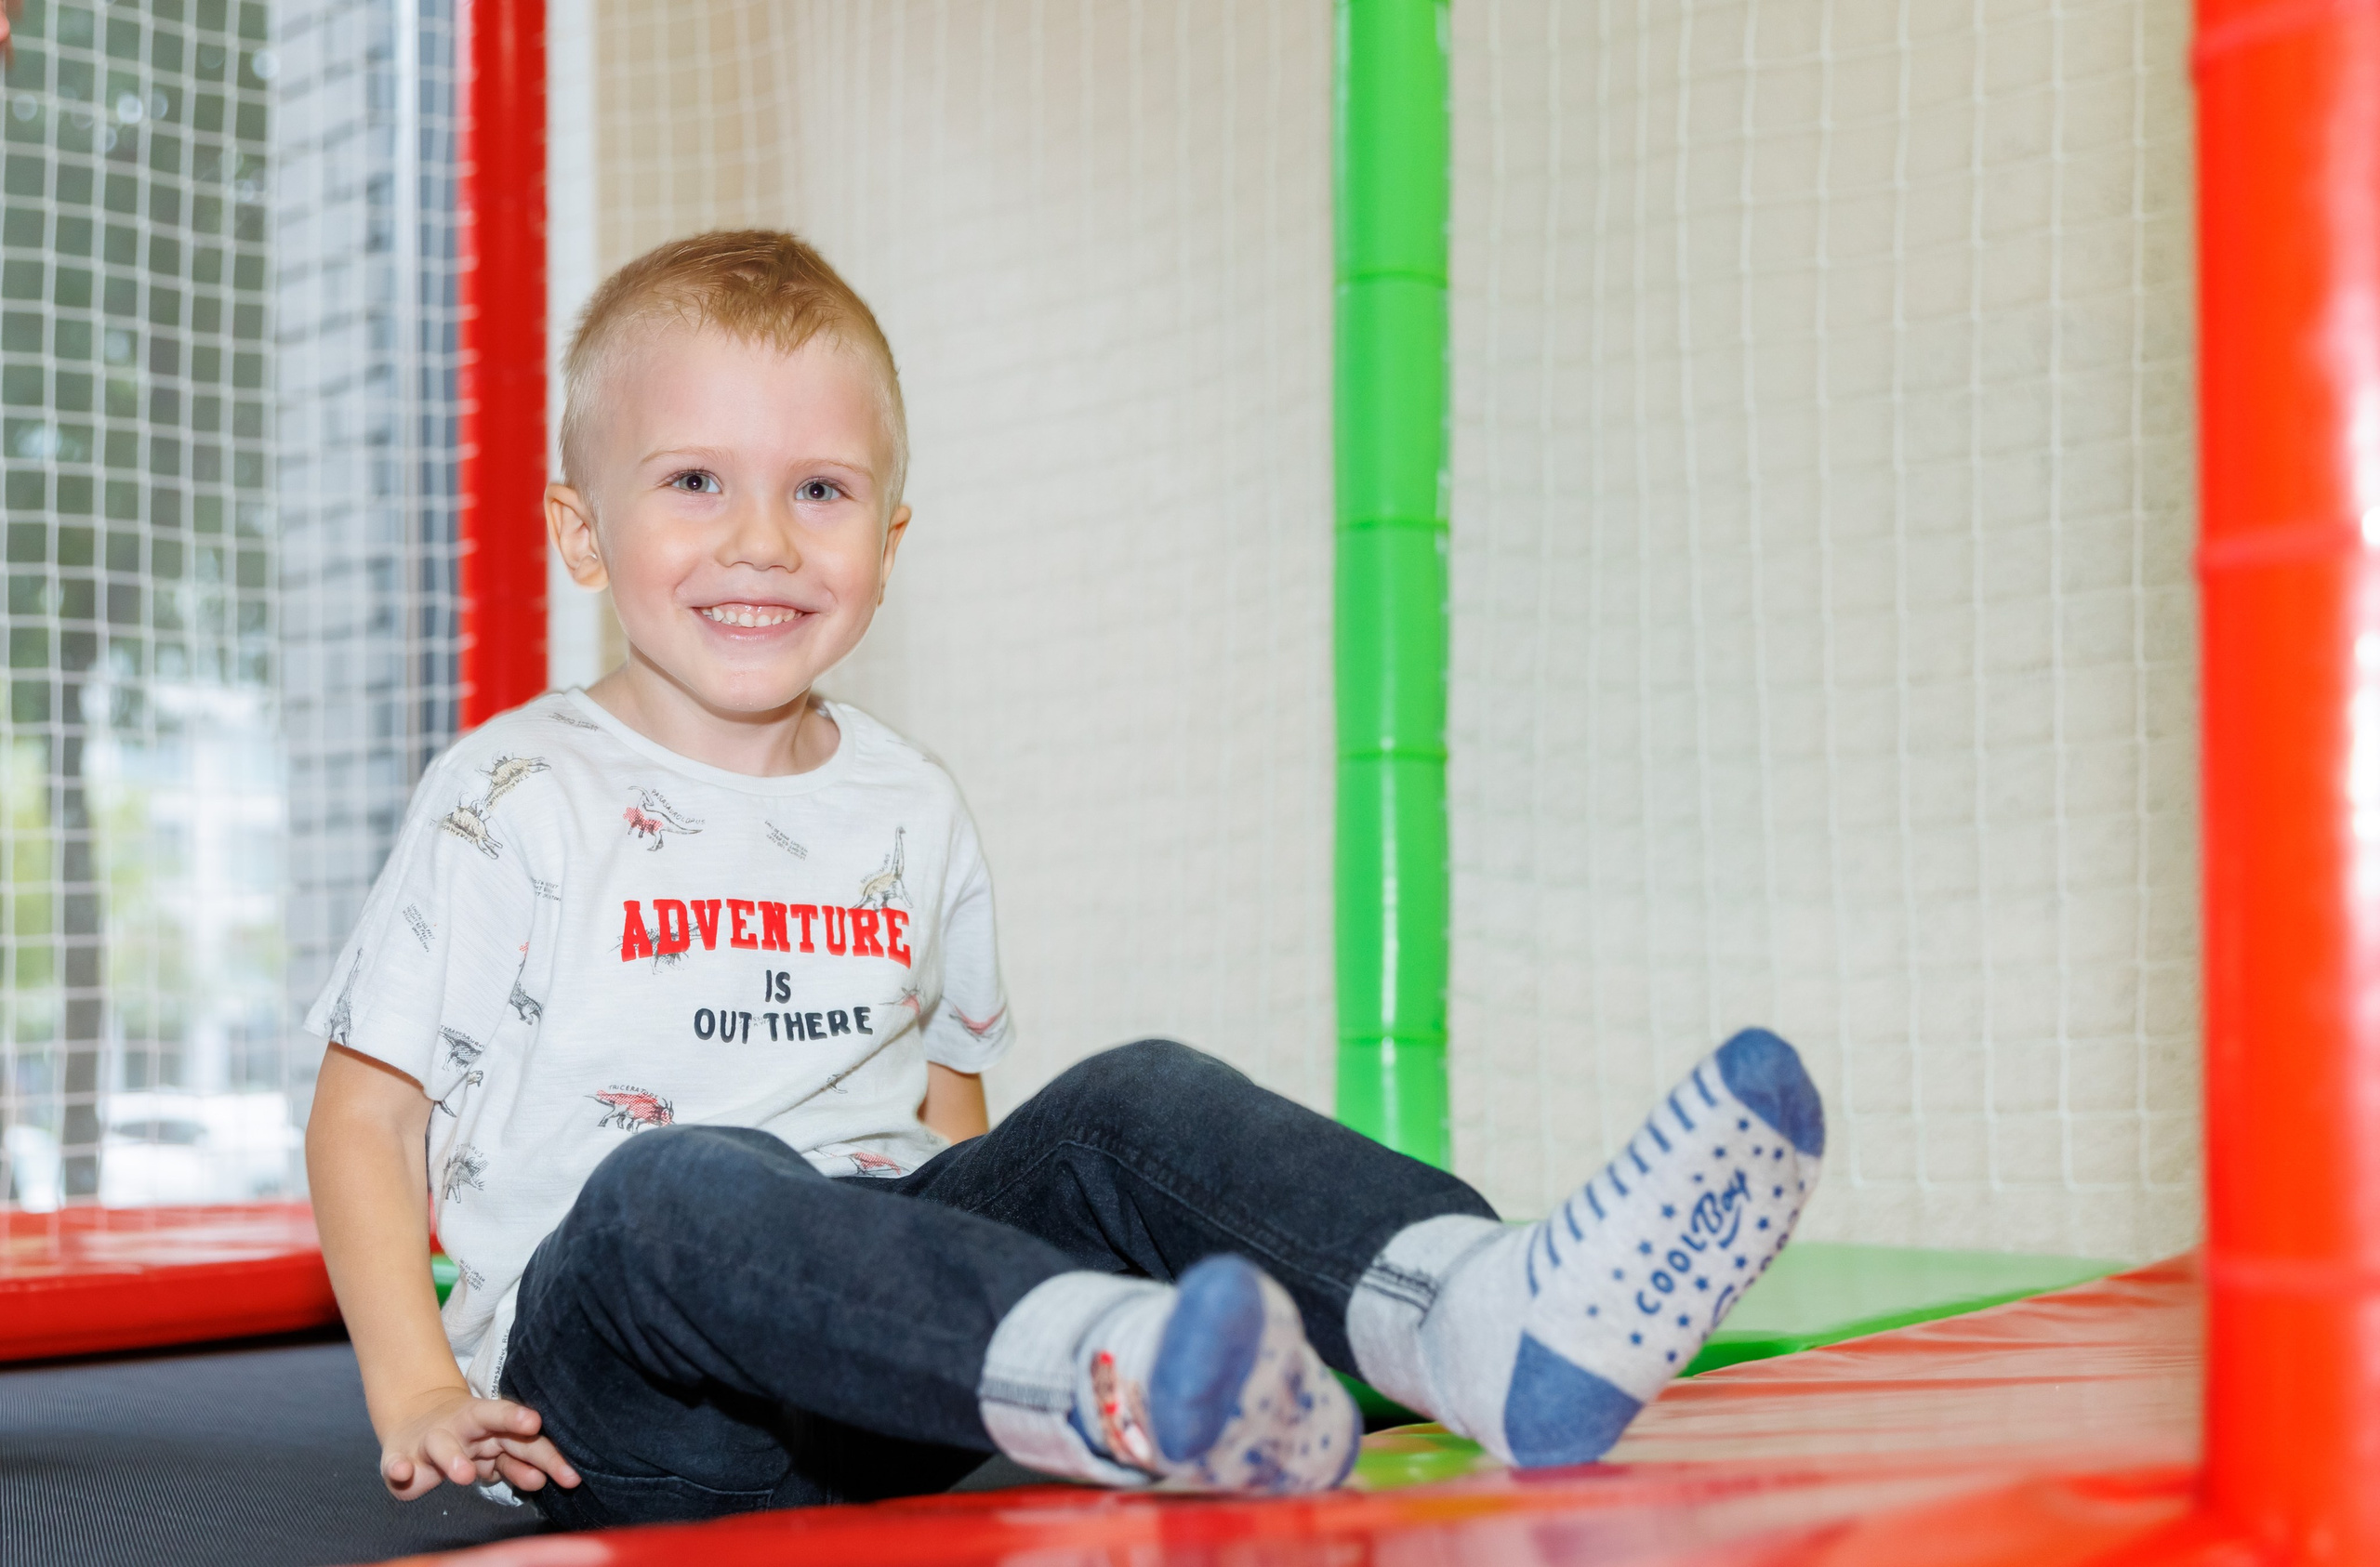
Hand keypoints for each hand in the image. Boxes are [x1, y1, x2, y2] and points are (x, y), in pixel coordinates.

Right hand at [379, 1384, 581, 1499]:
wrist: (415, 1420)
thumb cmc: (468, 1439)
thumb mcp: (494, 1450)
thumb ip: (517, 1465)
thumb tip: (541, 1479)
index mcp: (489, 1424)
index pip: (514, 1424)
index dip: (527, 1425)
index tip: (539, 1423)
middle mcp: (462, 1427)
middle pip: (488, 1420)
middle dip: (510, 1424)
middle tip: (532, 1427)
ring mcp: (430, 1442)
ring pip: (442, 1446)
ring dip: (453, 1459)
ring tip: (465, 1475)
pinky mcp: (401, 1457)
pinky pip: (396, 1464)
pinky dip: (397, 1468)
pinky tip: (401, 1471)